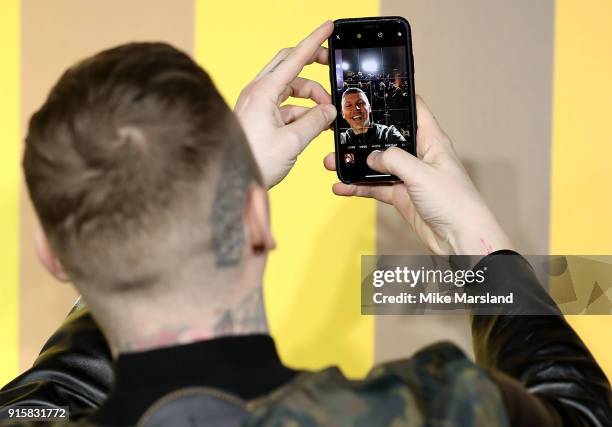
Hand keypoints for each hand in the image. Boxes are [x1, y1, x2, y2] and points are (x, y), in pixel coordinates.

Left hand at [235, 21, 336, 187]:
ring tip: (327, 114)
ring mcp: (257, 105)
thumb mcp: (291, 142)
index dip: (314, 41)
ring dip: (310, 97)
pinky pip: (285, 106)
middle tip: (331, 65)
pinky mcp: (259, 118)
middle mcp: (258, 93)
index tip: (328, 28)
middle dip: (312, 64)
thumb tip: (329, 112)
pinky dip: (302, 112)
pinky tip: (315, 125)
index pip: (294, 58)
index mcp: (264, 92)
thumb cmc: (253, 161)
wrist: (231, 181)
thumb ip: (315, 122)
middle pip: (289, 66)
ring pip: (290, 88)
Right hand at [324, 96, 513, 255]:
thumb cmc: (456, 203)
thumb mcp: (422, 174)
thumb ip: (394, 160)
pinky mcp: (402, 196)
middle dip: (365, 137)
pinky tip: (342, 187)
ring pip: (377, 166)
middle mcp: (419, 156)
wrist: (460, 239)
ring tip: (333, 163)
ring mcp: (409, 177)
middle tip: (341, 133)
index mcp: (432, 141)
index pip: (414, 111)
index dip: (396, 99)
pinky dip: (358, 187)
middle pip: (388, 139)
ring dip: (355, 165)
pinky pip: (375, 187)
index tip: (373, 94)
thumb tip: (372, 156)